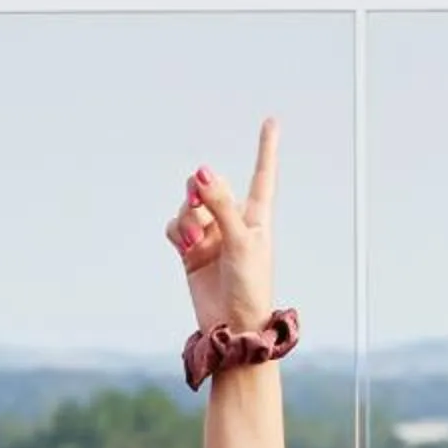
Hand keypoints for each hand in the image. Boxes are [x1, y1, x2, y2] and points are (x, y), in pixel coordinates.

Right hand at [164, 118, 278, 336]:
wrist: (233, 325)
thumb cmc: (250, 286)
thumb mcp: (240, 240)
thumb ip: (220, 204)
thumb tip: (203, 172)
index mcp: (257, 216)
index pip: (262, 174)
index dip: (266, 147)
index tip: (271, 121)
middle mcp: (234, 222)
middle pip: (211, 188)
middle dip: (200, 192)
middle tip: (197, 198)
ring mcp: (212, 236)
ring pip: (189, 207)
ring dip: (187, 217)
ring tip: (193, 239)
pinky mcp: (191, 251)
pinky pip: (176, 226)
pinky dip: (176, 231)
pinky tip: (183, 245)